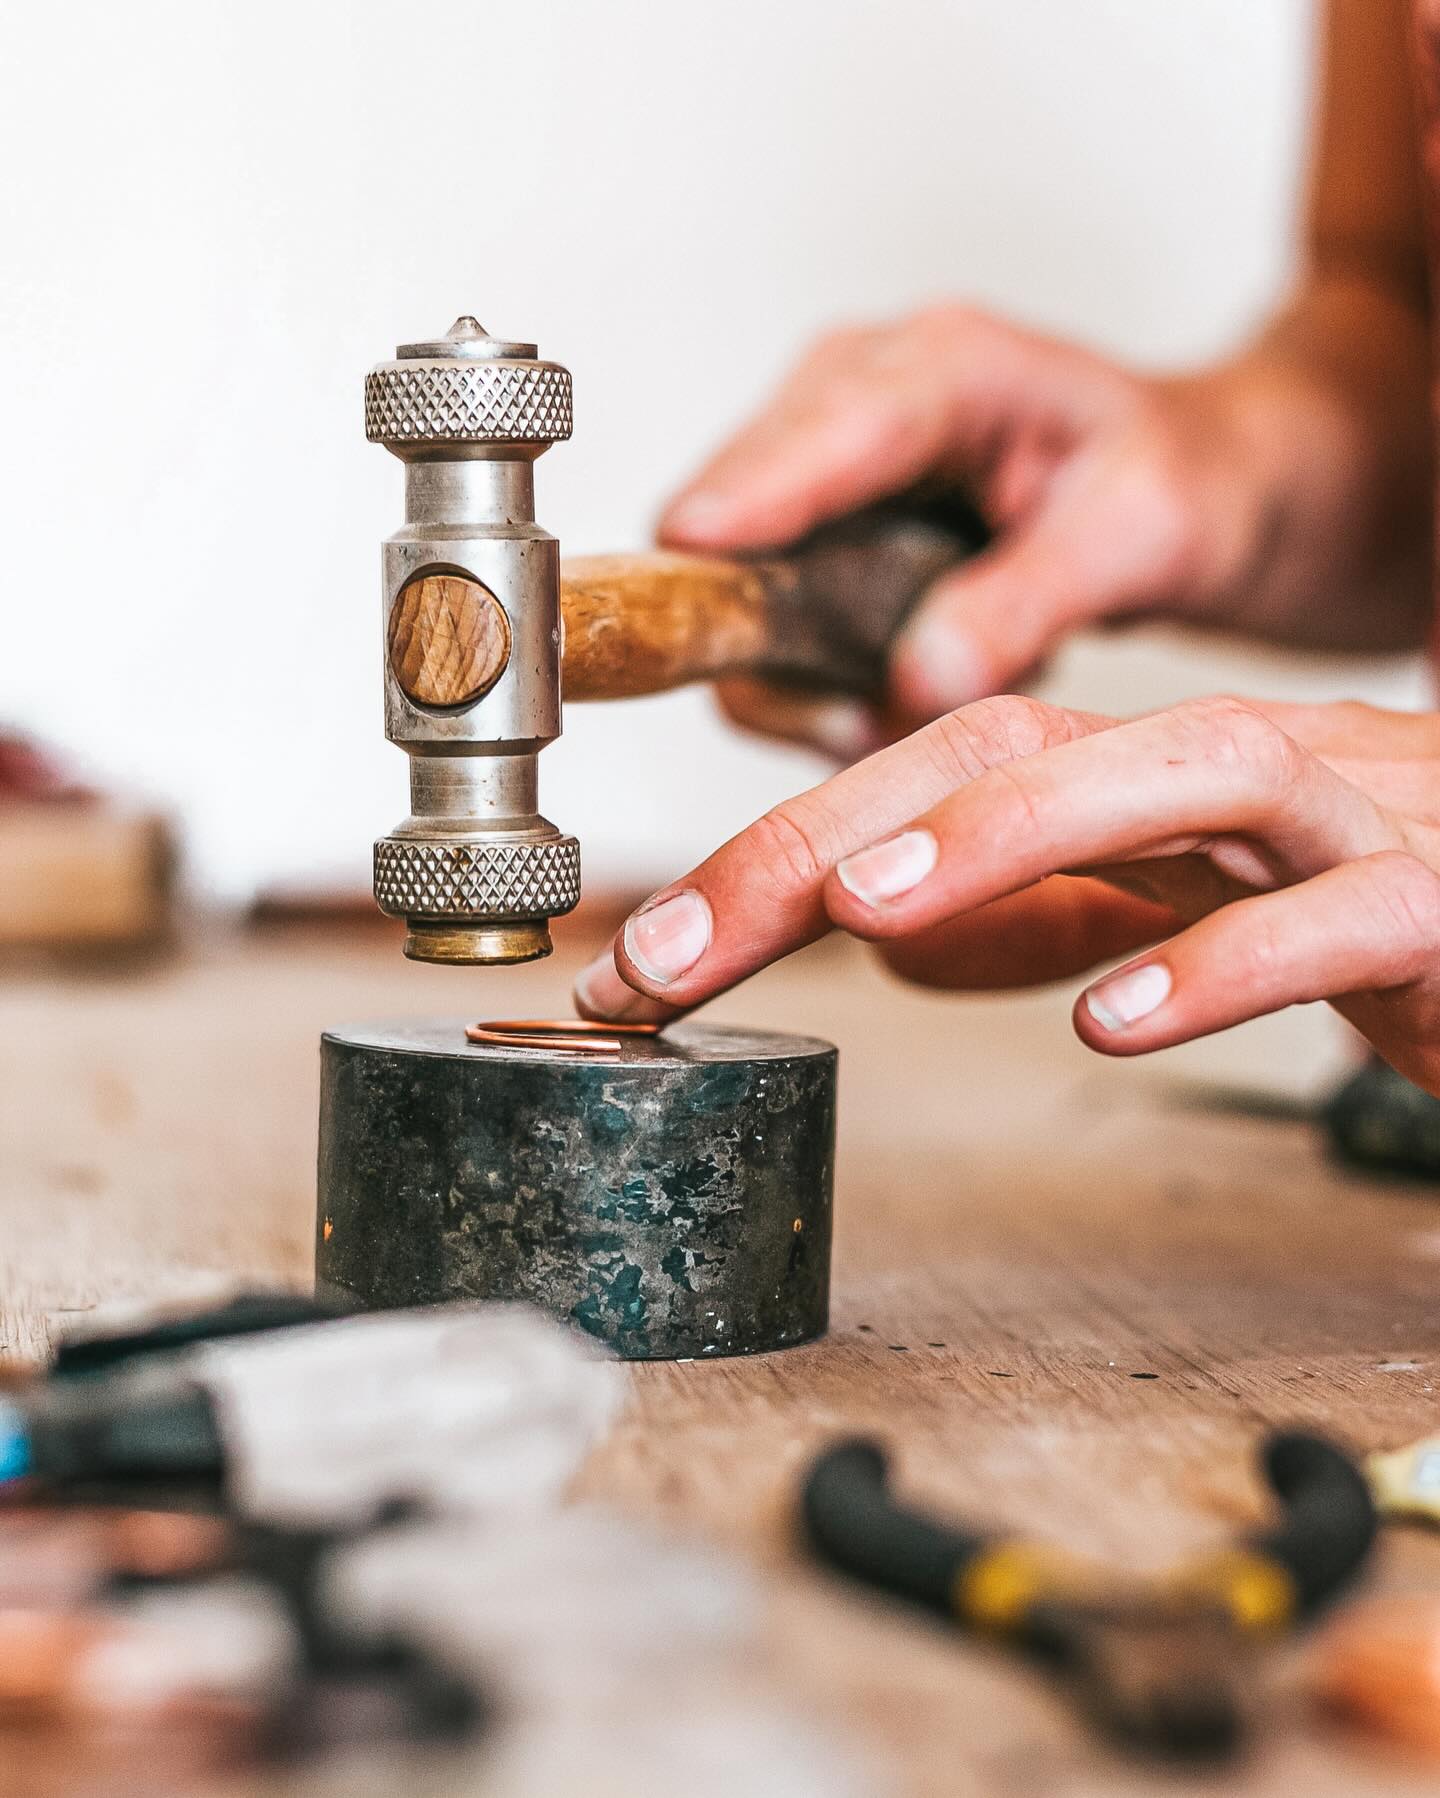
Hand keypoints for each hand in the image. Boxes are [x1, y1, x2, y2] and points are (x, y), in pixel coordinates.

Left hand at [574, 694, 1439, 1096]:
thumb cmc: (1388, 912)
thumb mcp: (1177, 919)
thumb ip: (1053, 916)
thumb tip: (900, 947)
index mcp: (1151, 773)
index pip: (935, 773)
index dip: (775, 855)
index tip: (644, 961)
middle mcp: (1236, 766)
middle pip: (1013, 749)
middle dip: (826, 837)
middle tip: (678, 944)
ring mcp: (1352, 818)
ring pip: (1180, 771)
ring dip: (1008, 836)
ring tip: (867, 908)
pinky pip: (1333, 915)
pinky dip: (1220, 959)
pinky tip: (1111, 1018)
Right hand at [659, 301, 1431, 757]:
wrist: (1191, 482)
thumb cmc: (1178, 482)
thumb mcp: (1141, 538)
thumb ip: (1029, 602)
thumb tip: (920, 675)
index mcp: (950, 365)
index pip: (828, 430)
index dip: (754, 493)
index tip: (691, 550)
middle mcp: (856, 388)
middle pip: (736, 506)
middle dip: (775, 630)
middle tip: (869, 719)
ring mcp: (817, 451)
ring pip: (729, 573)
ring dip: (795, 670)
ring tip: (901, 707)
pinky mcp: (802, 515)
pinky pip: (755, 610)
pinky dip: (806, 674)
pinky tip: (892, 686)